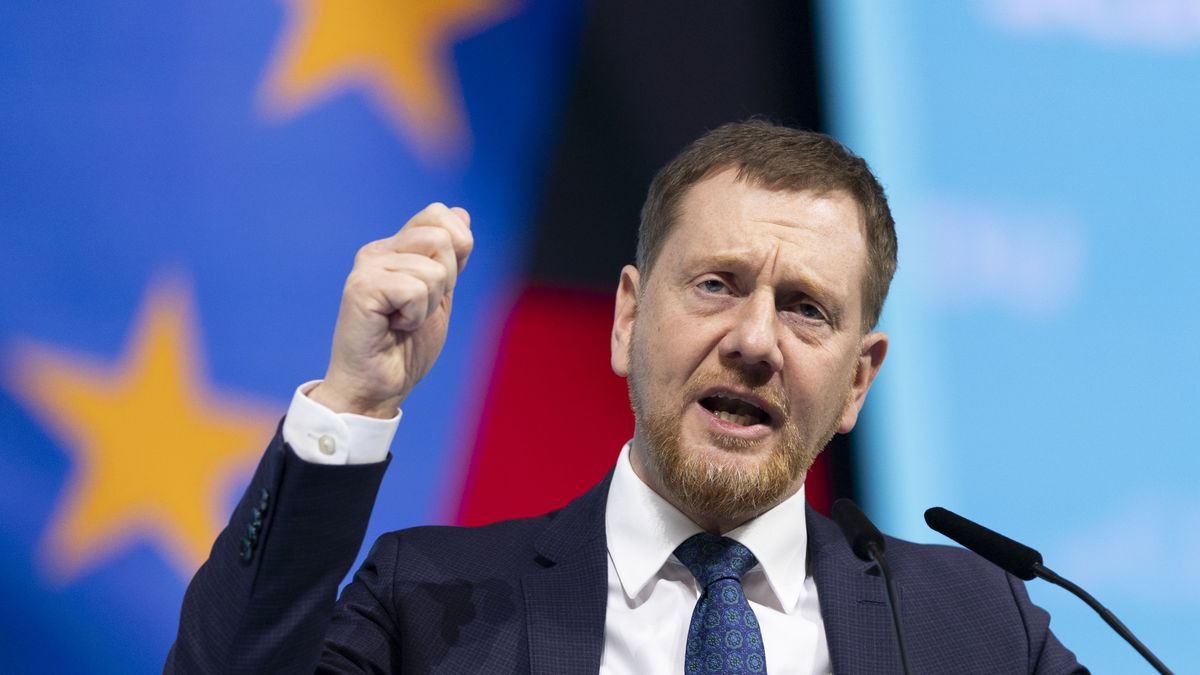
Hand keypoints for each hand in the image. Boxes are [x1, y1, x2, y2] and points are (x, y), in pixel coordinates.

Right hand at [309, 203, 473, 416]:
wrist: (378, 387)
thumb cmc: (405, 347)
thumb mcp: (439, 296)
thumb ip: (449, 258)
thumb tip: (461, 212)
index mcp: (395, 248)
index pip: (439, 214)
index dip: (457, 249)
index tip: (439, 286)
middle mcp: (377, 251)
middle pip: (442, 238)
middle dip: (445, 282)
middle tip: (417, 309)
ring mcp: (367, 268)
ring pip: (433, 269)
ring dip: (429, 305)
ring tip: (402, 321)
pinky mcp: (360, 289)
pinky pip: (415, 290)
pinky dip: (415, 316)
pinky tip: (392, 327)